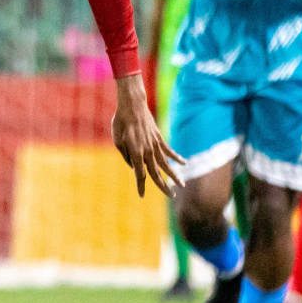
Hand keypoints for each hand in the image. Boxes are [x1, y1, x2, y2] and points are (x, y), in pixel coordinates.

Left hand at [112, 74, 182, 197]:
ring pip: (167, 164)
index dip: (141, 186)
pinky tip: (184, 163)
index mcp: (136, 153)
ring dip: (175, 176)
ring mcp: (155, 145)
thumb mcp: (117, 140)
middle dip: (163, 186)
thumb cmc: (120, 122)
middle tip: (171, 196)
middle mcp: (147, 151)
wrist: (132, 106)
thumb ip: (126, 156)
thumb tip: (134, 165)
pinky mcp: (159, 138)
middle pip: (157, 173)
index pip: (139, 175)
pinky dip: (177, 157)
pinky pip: (169, 150)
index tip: (142, 196)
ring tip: (182, 186)